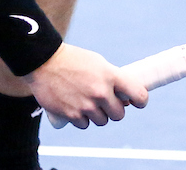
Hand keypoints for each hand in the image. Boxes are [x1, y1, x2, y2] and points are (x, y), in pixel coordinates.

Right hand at [25, 44, 148, 128]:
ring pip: (102, 121)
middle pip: (119, 114)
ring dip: (97, 115)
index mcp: (111, 75)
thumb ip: (112, 79)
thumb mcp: (98, 63)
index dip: (141, 100)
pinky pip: (85, 125)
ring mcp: (86, 105)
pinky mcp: (72, 115)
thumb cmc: (73, 60)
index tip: (137, 102)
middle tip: (105, 102)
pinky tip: (76, 108)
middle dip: (114, 109)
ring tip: (88, 102)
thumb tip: (125, 98)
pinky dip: (82, 119)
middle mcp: (101, 92)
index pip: (138, 94)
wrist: (44, 61)